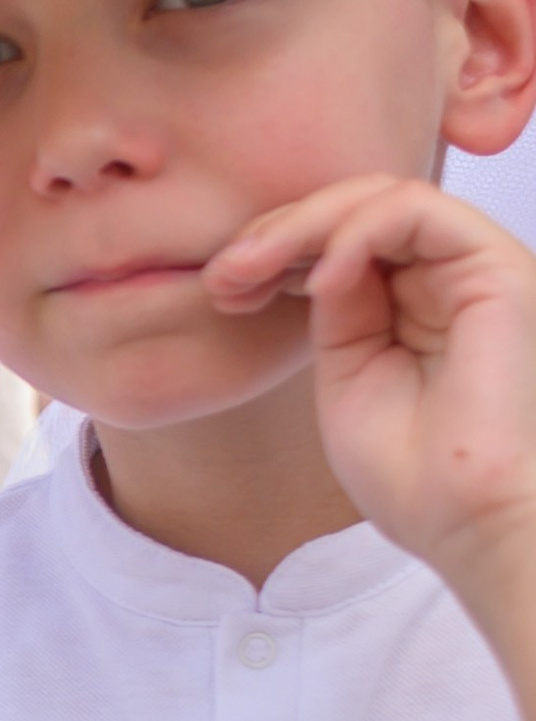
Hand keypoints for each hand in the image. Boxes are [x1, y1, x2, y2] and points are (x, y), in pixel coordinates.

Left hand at [208, 177, 535, 613]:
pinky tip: (317, 280)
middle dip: (279, 229)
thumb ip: (337, 306)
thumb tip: (309, 253)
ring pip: (383, 196)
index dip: (277, 247)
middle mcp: (451, 277)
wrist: (468, 524)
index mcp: (417, 303)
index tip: (222, 287)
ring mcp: (476, 269)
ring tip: (254, 269)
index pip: (344, 238)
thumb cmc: (412, 475)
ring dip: (305, 223)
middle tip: (224, 274)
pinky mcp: (499, 268)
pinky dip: (355, 232)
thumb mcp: (348, 372)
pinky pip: (417, 209)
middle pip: (358, 208)